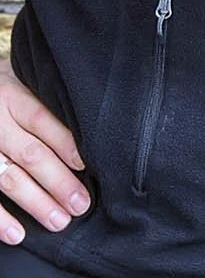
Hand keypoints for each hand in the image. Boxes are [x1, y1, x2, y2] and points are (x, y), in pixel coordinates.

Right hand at [0, 59, 89, 243]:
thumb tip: (84, 124)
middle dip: (58, 181)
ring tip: (59, 221)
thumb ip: (40, 99)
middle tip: (81, 204)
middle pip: (30, 153)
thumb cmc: (0, 90)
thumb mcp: (18, 81)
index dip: (64, 142)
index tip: (86, 165)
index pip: (41, 119)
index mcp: (11, 96)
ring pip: (8, 179)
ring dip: (35, 203)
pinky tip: (17, 234)